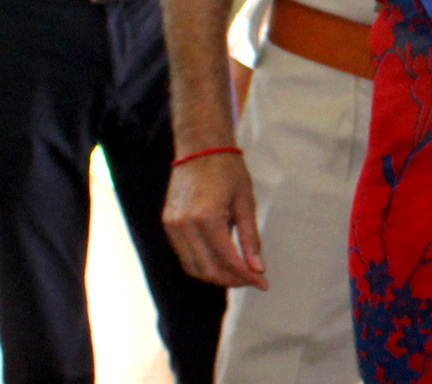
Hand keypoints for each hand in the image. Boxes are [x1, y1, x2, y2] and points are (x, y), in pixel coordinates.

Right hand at [163, 152, 266, 288]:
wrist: (200, 147)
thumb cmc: (229, 171)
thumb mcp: (246, 202)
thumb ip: (251, 238)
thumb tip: (258, 269)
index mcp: (206, 217)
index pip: (227, 259)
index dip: (246, 276)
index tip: (264, 284)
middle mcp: (184, 225)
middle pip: (207, 270)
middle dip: (232, 280)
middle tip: (253, 280)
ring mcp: (171, 226)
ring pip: (192, 267)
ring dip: (216, 276)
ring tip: (239, 274)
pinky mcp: (167, 225)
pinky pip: (183, 255)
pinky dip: (202, 264)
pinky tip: (221, 261)